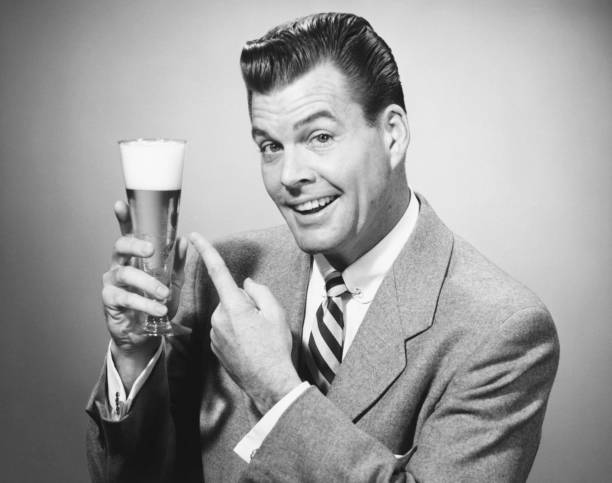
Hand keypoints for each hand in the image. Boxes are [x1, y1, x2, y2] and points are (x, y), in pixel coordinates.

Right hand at [101, 200, 186, 385]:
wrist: (145, 334)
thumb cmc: (157, 304)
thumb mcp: (173, 282)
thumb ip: (177, 263)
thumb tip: (183, 241)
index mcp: (134, 257)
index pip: (127, 234)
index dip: (123, 219)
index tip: (120, 204)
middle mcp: (119, 265)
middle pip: (119, 247)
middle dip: (134, 245)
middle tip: (151, 250)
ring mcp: (112, 283)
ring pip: (124, 274)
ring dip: (146, 282)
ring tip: (164, 294)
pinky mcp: (109, 301)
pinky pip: (124, 297)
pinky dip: (143, 303)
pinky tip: (158, 309)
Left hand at [189, 232, 301, 413]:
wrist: (269, 383)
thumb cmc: (275, 348)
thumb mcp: (277, 313)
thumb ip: (260, 292)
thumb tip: (246, 284)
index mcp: (234, 306)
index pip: (218, 271)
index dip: (206, 250)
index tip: (194, 235)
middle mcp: (218, 318)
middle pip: (231, 297)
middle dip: (244, 302)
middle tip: (262, 321)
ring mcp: (214, 334)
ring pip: (228, 314)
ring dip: (240, 319)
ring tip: (257, 337)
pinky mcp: (214, 347)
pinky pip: (225, 329)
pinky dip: (236, 332)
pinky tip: (249, 346)